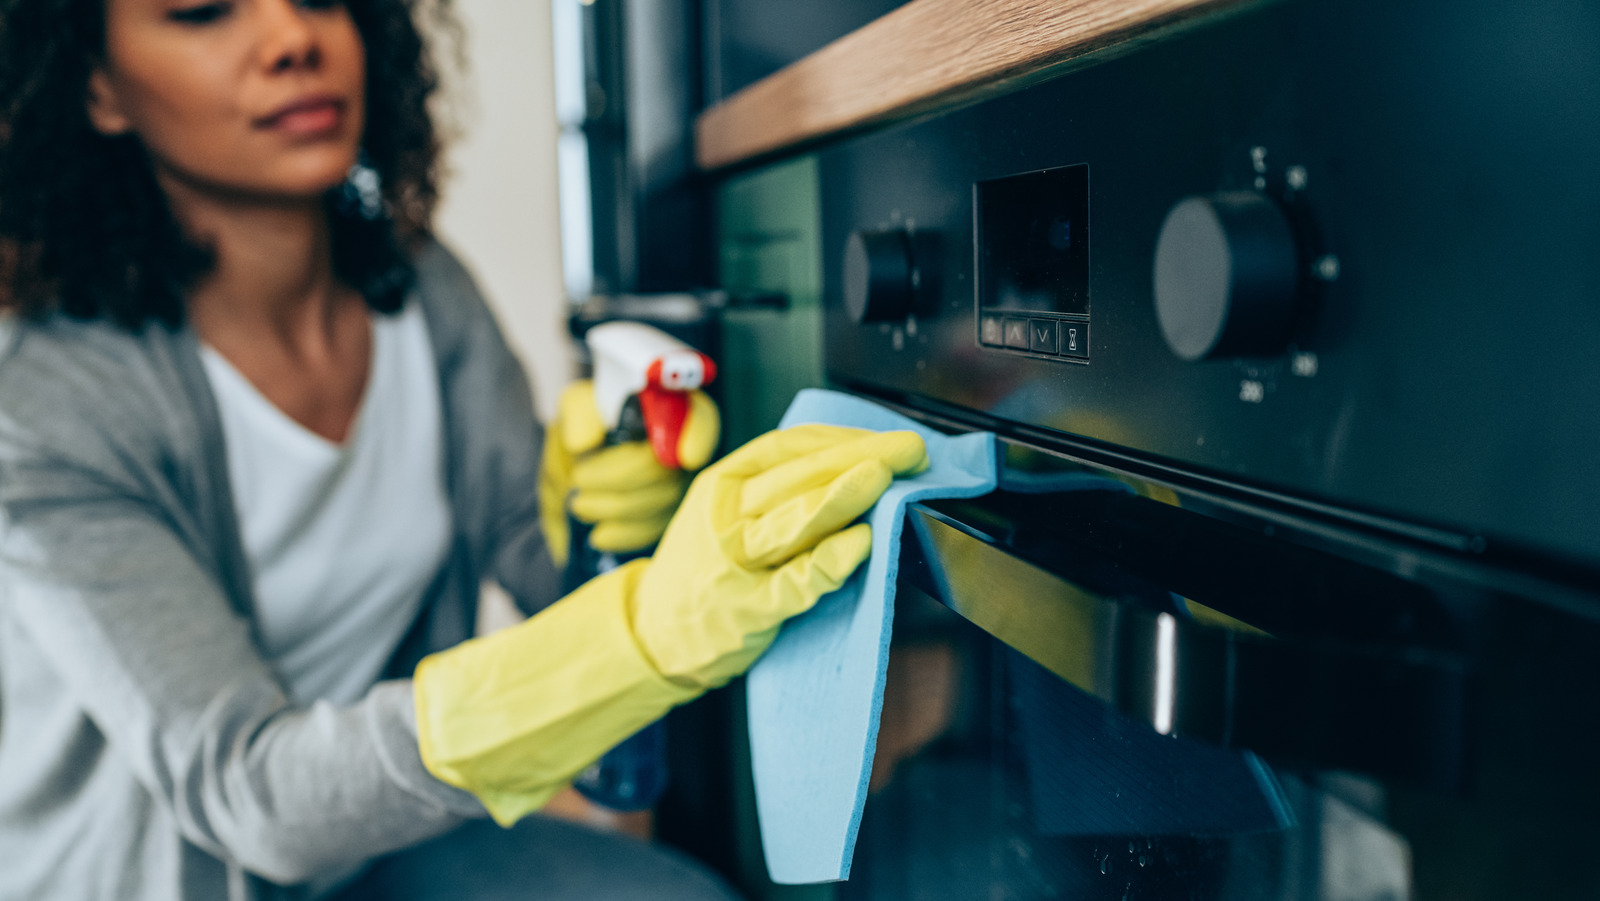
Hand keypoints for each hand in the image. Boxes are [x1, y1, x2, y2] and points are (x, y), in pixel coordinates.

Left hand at [538, 380, 718, 565]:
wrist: (587, 458)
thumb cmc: (591, 424)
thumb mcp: (579, 406)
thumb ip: (581, 416)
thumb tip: (582, 445)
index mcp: (671, 408)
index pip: (701, 419)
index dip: (699, 437)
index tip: (688, 457)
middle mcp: (687, 447)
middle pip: (667, 470)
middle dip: (617, 479)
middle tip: (577, 480)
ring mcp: (684, 485)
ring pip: (660, 505)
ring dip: (612, 509)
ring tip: (579, 504)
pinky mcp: (671, 516)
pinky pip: (656, 531)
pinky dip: (623, 535)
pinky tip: (599, 534)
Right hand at [630, 424, 927, 689]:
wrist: (650, 635)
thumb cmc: (703, 570)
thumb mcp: (726, 514)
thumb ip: (780, 492)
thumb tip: (857, 466)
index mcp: (723, 484)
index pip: (789, 448)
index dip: (843, 439)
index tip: (888, 439)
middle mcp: (726, 517)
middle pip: (799, 477)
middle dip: (860, 458)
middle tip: (911, 450)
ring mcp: (735, 565)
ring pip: (793, 521)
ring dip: (842, 496)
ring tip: (884, 477)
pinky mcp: (748, 610)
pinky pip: (795, 583)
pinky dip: (829, 562)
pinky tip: (861, 544)